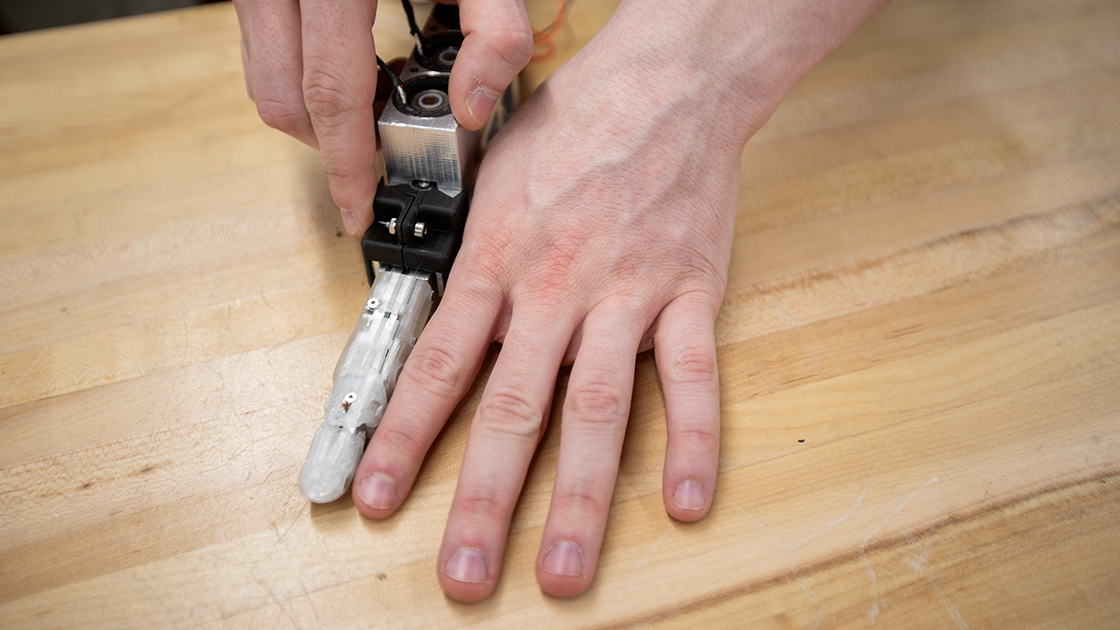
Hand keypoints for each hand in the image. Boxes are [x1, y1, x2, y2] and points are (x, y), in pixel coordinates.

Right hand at [232, 0, 533, 234]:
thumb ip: (492, 30)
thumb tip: (476, 106)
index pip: (331, 93)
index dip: (345, 163)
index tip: (359, 207)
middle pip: (283, 99)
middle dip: (328, 145)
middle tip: (379, 155)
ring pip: (263, 79)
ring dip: (313, 113)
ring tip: (373, 105)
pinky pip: (264, 49)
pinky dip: (304, 76)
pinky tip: (354, 66)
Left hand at [349, 11, 757, 598]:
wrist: (664, 83)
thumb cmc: (573, 125)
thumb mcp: (492, 180)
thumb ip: (470, 260)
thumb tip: (438, 326)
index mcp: (499, 256)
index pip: (440, 364)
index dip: (406, 437)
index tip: (379, 497)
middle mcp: (556, 285)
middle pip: (513, 409)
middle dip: (485, 500)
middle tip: (464, 575)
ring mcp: (626, 293)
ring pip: (597, 409)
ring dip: (580, 498)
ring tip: (561, 569)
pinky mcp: (688, 292)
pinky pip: (693, 376)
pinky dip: (692, 439)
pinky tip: (686, 500)